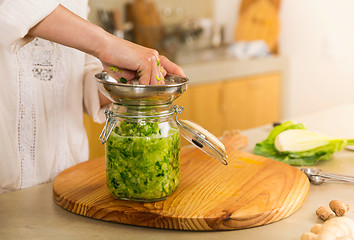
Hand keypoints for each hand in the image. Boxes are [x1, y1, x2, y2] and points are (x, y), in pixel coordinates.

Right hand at [27, 4, 183, 84]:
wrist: (104, 47)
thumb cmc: (114, 59)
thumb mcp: (130, 73)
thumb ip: (140, 80)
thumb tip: (147, 91)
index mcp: (153, 58)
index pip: (171, 67)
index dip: (178, 75)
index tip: (185, 83)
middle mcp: (155, 57)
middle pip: (160, 81)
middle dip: (152, 89)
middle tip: (137, 87)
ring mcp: (152, 59)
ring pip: (154, 83)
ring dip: (143, 87)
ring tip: (128, 78)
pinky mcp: (146, 61)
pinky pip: (147, 81)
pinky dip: (138, 84)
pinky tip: (128, 77)